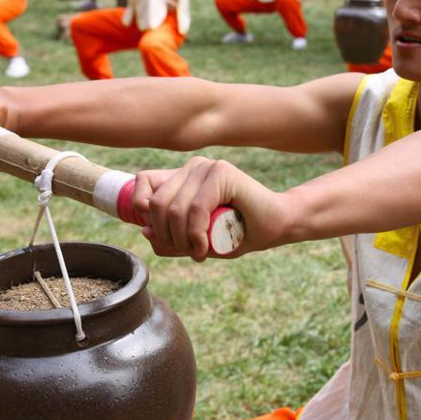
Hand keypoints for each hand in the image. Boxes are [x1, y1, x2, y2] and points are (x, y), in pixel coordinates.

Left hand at [133, 157, 291, 261]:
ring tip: (199, 252)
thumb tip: (144, 229)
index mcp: (182, 176)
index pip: (143, 183)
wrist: (277, 225)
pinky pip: (195, 208)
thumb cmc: (239, 233)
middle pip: (156, 203)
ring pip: (174, 207)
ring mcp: (207, 167)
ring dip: (182, 240)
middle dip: (166, 236)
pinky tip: (204, 246)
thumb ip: (170, 237)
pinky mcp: (222, 173)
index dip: (142, 211)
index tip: (163, 235)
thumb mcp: (196, 241)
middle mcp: (192, 167)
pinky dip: (196, 233)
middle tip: (188, 252)